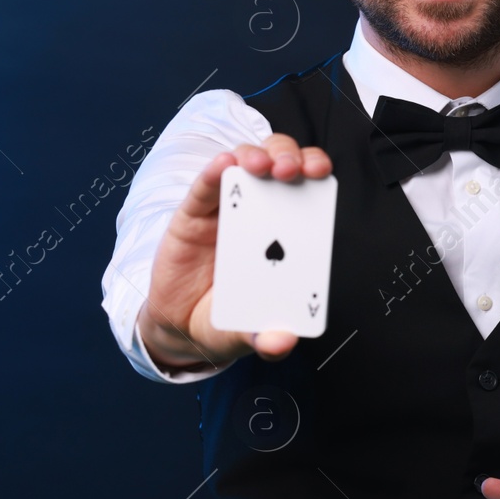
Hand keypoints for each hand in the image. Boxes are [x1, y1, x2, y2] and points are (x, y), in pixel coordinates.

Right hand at [137, 134, 332, 371]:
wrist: (179, 325)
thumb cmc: (225, 319)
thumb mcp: (246, 335)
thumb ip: (264, 339)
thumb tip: (281, 342)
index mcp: (286, 234)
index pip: (307, 189)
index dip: (315, 171)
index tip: (320, 173)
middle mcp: (261, 212)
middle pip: (280, 163)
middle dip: (291, 157)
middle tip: (291, 170)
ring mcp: (226, 209)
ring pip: (245, 163)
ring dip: (256, 156)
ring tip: (260, 167)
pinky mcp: (193, 213)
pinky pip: (204, 187)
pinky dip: (214, 172)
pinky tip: (222, 167)